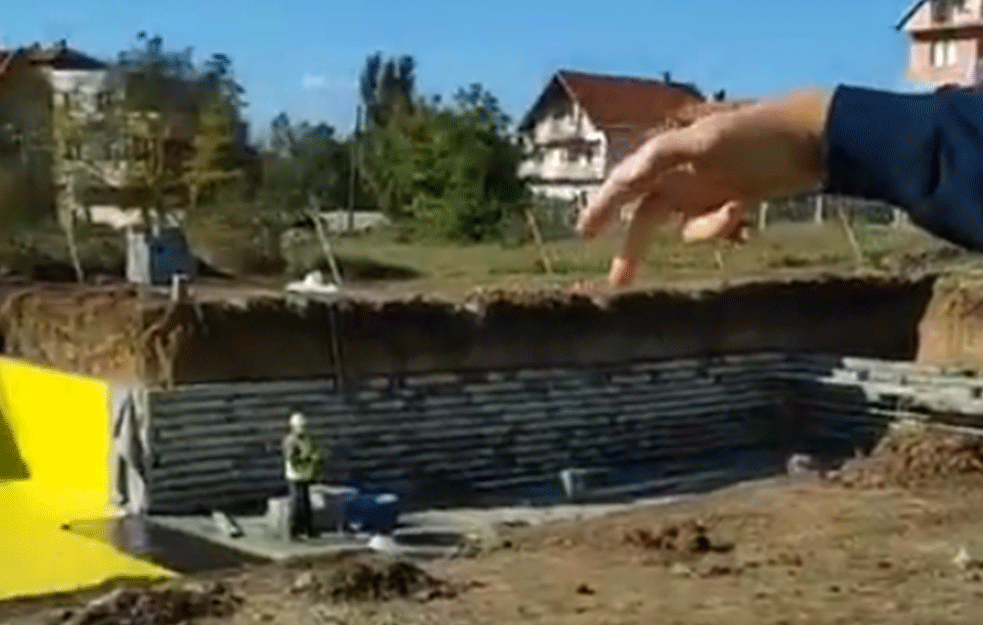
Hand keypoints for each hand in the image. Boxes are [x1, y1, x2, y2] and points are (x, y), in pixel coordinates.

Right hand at [577, 89, 833, 285]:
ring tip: (735, 214)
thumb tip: (623, 176)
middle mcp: (681, 175)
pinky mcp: (729, 200)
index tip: (584, 235)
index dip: (602, 207)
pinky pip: (711, 227)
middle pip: (645, 216)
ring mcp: (705, 190)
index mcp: (669, 156)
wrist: (815, 137)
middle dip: (633, 248)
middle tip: (619, 282)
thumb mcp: (707, 140)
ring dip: (702, 230)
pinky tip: (743, 213)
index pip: (625, 185)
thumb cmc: (759, 134)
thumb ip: (661, 156)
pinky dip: (721, 227)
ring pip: (683, 227)